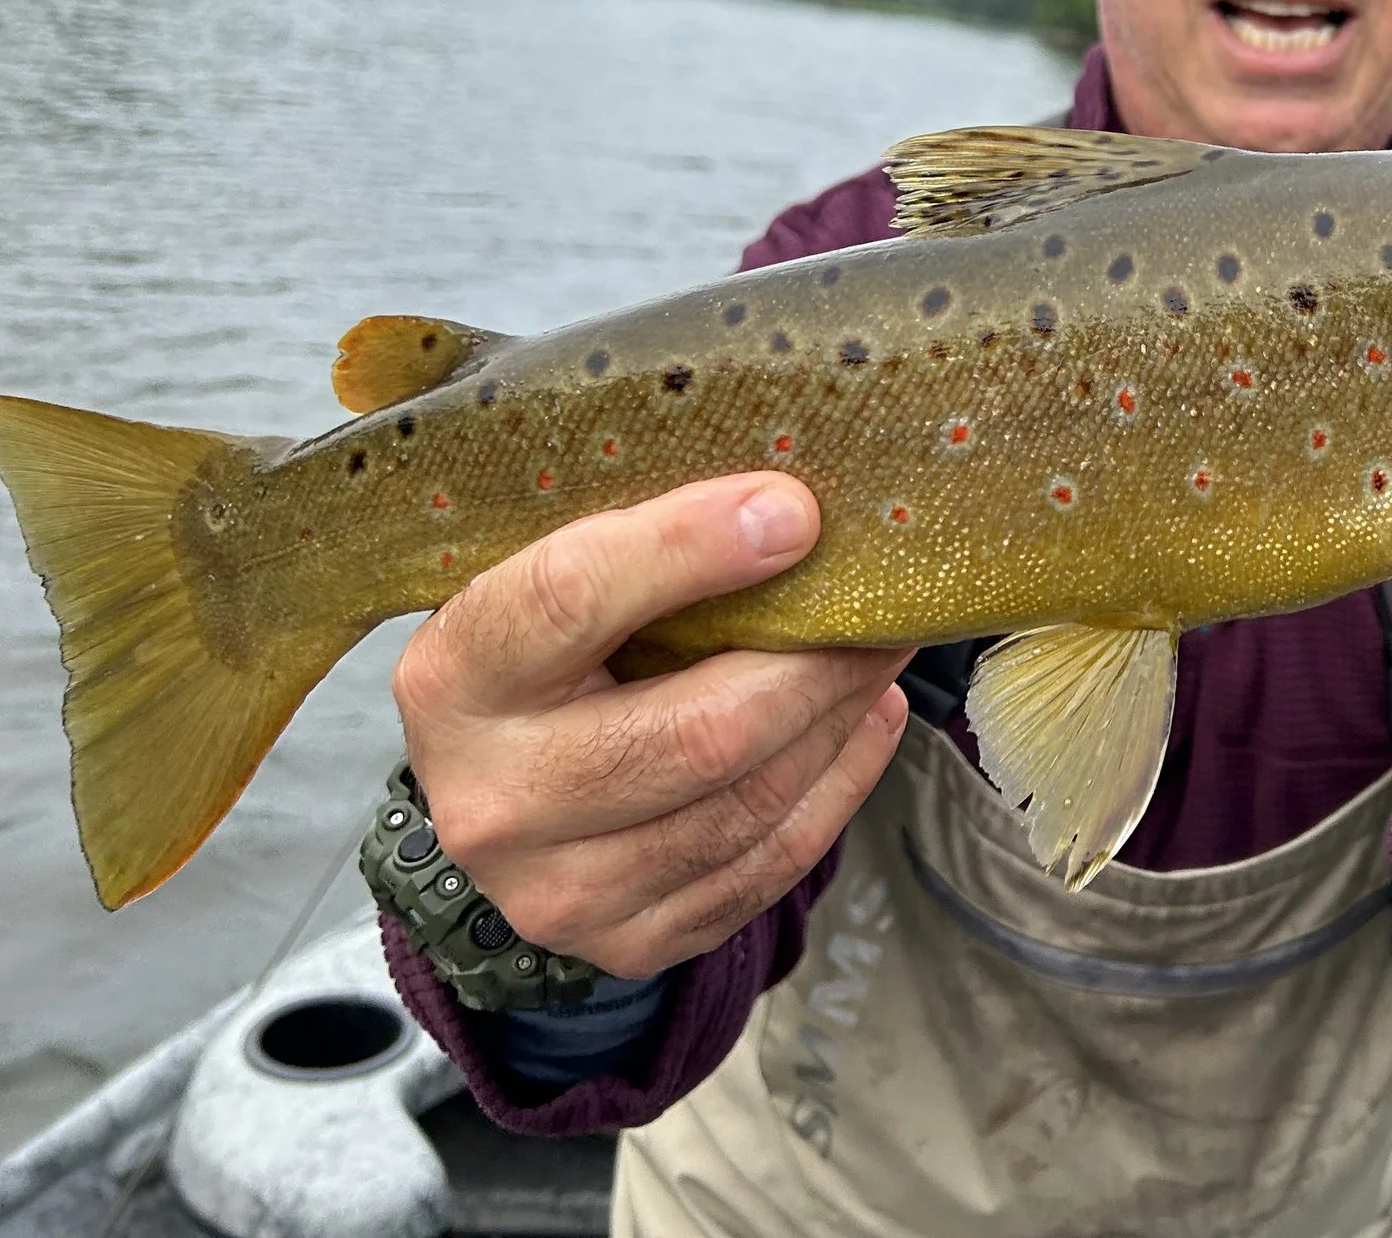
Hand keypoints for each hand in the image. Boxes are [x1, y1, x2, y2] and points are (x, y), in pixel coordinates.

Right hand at [391, 474, 910, 979]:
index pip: (570, 597)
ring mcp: (557, 889)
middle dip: (816, 663)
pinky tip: (863, 724)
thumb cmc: (547, 658)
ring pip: (749, 805)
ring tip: (879, 657)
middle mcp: (493, 798)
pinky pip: (767, 865)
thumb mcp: (548, 580)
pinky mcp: (626, 942)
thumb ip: (641, 542)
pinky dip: (838, 785)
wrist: (500, 794)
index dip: (690, 549)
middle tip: (881, 606)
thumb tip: (790, 503)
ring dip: (841, 720)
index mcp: (457, 677)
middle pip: (699, 733)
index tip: (793, 513)